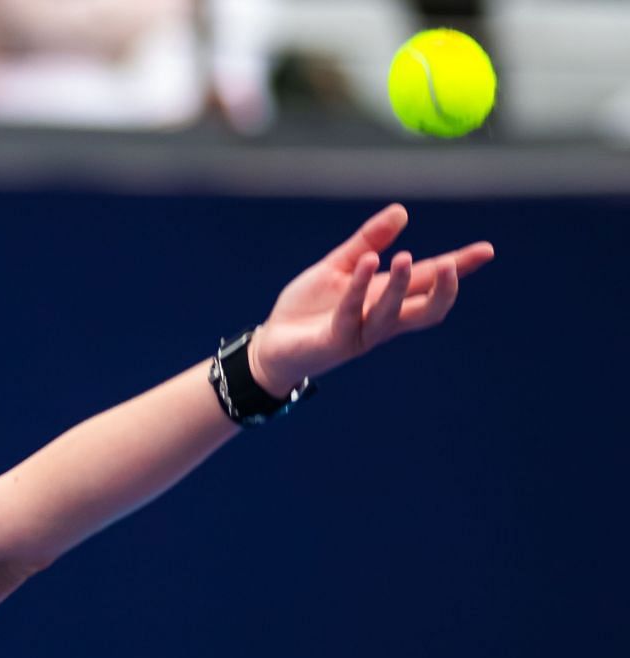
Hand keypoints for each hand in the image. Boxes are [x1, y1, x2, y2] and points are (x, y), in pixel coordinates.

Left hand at [249, 204, 495, 393]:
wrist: (272, 344)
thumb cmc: (309, 308)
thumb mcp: (340, 267)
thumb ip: (368, 241)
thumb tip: (402, 212)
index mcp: (386, 298)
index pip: (429, 281)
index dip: (459, 267)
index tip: (486, 250)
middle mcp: (380, 318)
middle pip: (427, 310)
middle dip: (444, 290)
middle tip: (453, 265)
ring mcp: (360, 332)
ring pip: (392, 313)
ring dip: (401, 286)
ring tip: (405, 257)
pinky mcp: (335, 340)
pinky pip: (351, 314)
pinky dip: (359, 288)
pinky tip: (367, 263)